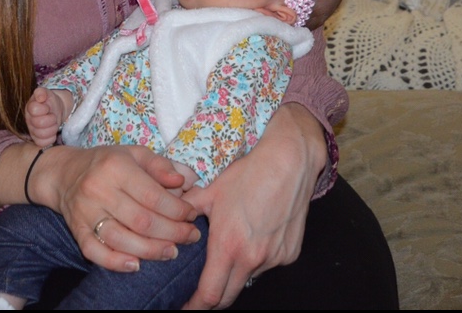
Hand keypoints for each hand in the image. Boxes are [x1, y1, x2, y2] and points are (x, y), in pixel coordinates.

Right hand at [25, 86, 71, 146]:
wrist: (55, 109)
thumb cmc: (49, 101)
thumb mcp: (46, 92)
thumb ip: (41, 92)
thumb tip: (40, 97)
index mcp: (30, 107)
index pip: (34, 110)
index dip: (44, 109)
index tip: (47, 107)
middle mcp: (29, 120)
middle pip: (39, 123)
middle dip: (50, 119)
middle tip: (53, 116)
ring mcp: (32, 131)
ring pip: (41, 134)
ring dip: (52, 129)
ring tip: (54, 124)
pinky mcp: (37, 140)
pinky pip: (43, 143)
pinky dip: (51, 138)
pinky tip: (53, 132)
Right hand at [29, 143, 200, 271]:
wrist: (65, 173)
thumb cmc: (108, 163)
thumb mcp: (135, 154)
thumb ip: (161, 166)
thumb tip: (186, 182)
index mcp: (116, 167)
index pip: (153, 195)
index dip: (177, 209)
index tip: (192, 214)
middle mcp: (99, 189)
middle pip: (141, 220)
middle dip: (172, 232)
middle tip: (191, 236)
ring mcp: (86, 212)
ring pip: (121, 239)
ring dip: (151, 251)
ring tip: (172, 252)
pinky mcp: (76, 230)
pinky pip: (95, 252)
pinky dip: (115, 262)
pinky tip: (136, 265)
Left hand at [181, 104, 325, 309]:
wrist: (288, 163)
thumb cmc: (248, 175)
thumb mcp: (211, 191)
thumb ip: (188, 210)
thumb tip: (172, 220)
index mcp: (228, 246)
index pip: (209, 295)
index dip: (194, 306)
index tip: (184, 307)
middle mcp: (253, 259)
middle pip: (228, 296)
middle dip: (212, 299)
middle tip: (200, 292)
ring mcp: (274, 259)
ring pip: (248, 278)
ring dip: (236, 273)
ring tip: (231, 248)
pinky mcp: (289, 254)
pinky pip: (267, 265)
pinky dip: (256, 259)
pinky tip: (253, 236)